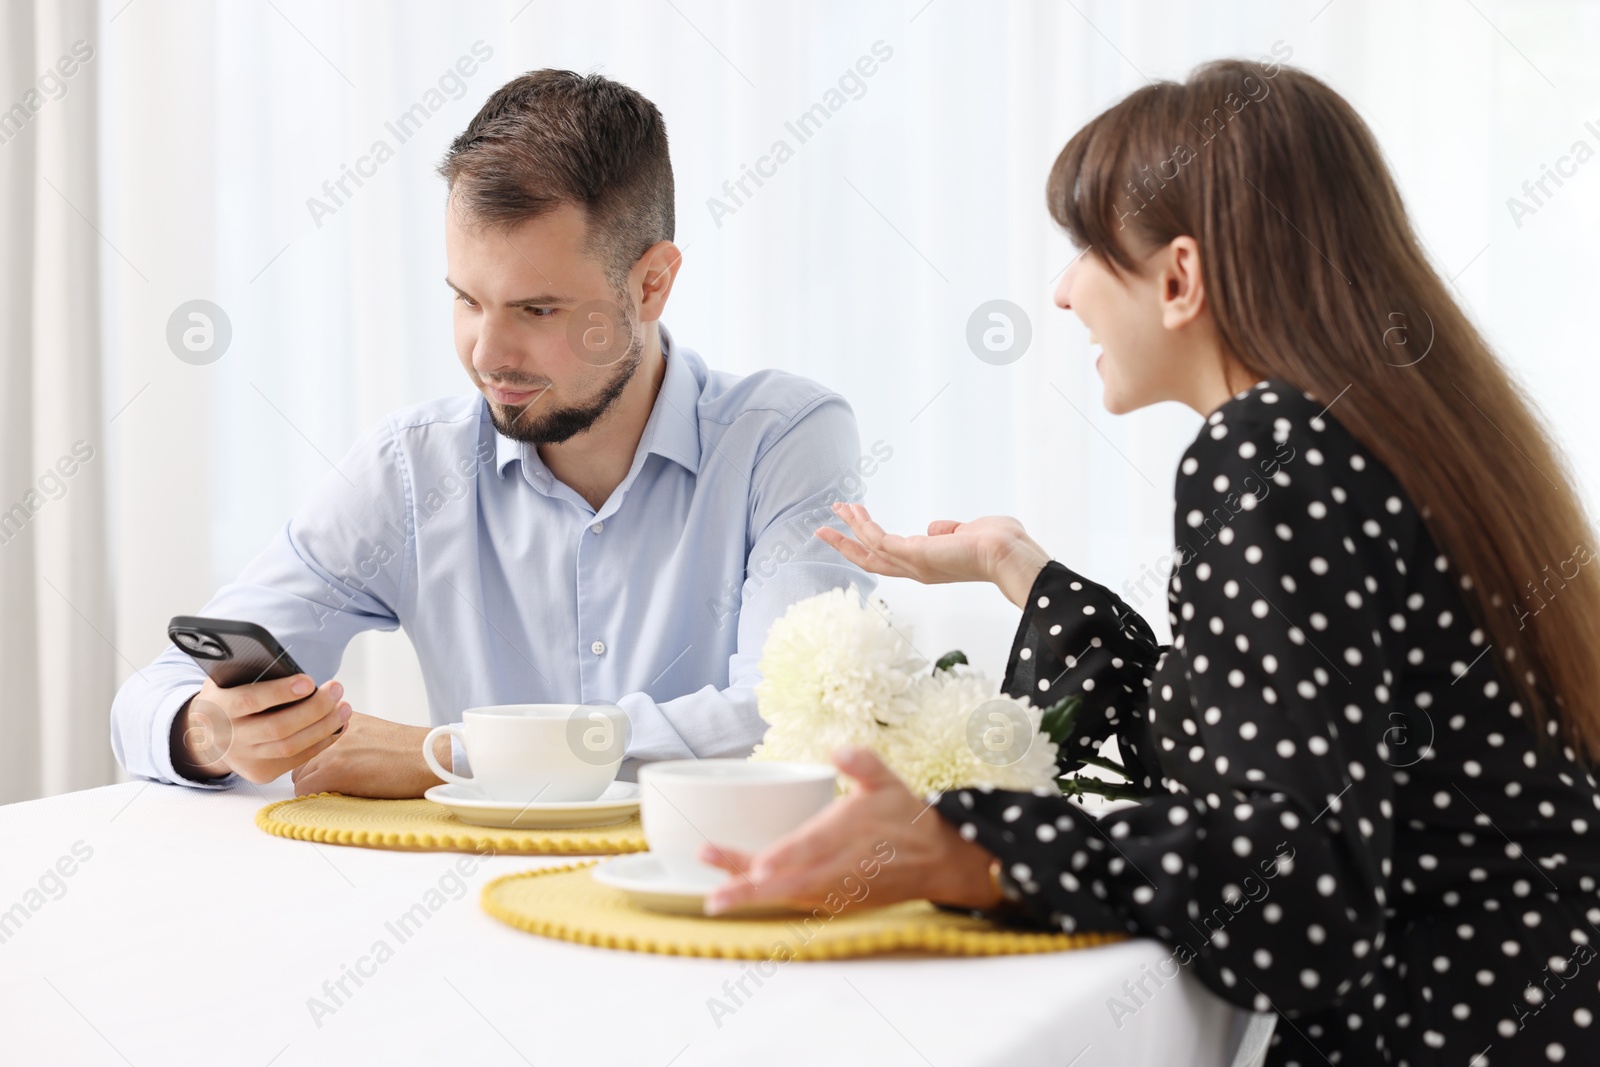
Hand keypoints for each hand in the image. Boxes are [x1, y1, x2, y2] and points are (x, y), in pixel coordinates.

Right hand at [172, 674, 349, 783]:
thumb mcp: (227, 681)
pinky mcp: (262, 773)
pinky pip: (298, 759)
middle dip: (314, 708)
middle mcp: (230, 738)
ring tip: (344, 707)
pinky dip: (322, 741)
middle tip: (336, 689)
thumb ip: (249, 673)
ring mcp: (246, 759)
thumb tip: (287, 664)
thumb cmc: (227, 697)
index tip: (309, 681)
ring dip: (324, 726)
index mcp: (218, 708)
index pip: (249, 701)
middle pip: (278, 728)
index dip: (280, 692)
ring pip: (292, 747)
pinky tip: (338, 725)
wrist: (207, 735)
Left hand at [291, 712, 450, 798]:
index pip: (304, 735)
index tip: (321, 764)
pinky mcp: (336, 769)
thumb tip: (322, 755)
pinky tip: (340, 795)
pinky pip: (305, 790)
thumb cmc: (409, 750)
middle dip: (310, 771)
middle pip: (298, 756)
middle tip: (335, 780)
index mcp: (341, 714)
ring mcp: (332, 748)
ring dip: (314, 785)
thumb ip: (344, 734)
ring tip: (342, 788)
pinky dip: (316, 797)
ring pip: (299, 774)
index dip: (310, 755)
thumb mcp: (371, 729)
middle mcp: (331, 726)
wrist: (431, 758)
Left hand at [698, 748, 1000, 915]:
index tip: (758, 867)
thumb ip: (864, 763)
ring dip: (751, 898)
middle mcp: (842, 866)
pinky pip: (798, 902)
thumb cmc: (905, 816)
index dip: (785, 858)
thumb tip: (839, 749)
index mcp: (851, 832)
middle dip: (750, 891)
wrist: (937, 860)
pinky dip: (770, 901)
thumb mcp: (889, 781)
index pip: (813, 847)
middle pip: (791, 883)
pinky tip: (740, 893)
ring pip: (789, 897)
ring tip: (716, 895)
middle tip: (714, 899)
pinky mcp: (838, 902)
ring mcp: (839, 889)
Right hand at [816, 503, 1051, 607]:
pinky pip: (879, 540)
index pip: (890, 559)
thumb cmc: (1000, 544)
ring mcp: (914, 564)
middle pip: (870, 560)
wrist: (1010, 554)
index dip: (867, 546)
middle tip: (822, 529)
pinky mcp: (914, 554)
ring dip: (851, 529)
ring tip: (837, 508)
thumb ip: (949, 531)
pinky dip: (864, 526)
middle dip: (845, 545)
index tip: (853, 528)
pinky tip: (854, 511)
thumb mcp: (968, 533)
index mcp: (929, 566)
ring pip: (870, 550)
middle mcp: (917, 569)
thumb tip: (934, 528)